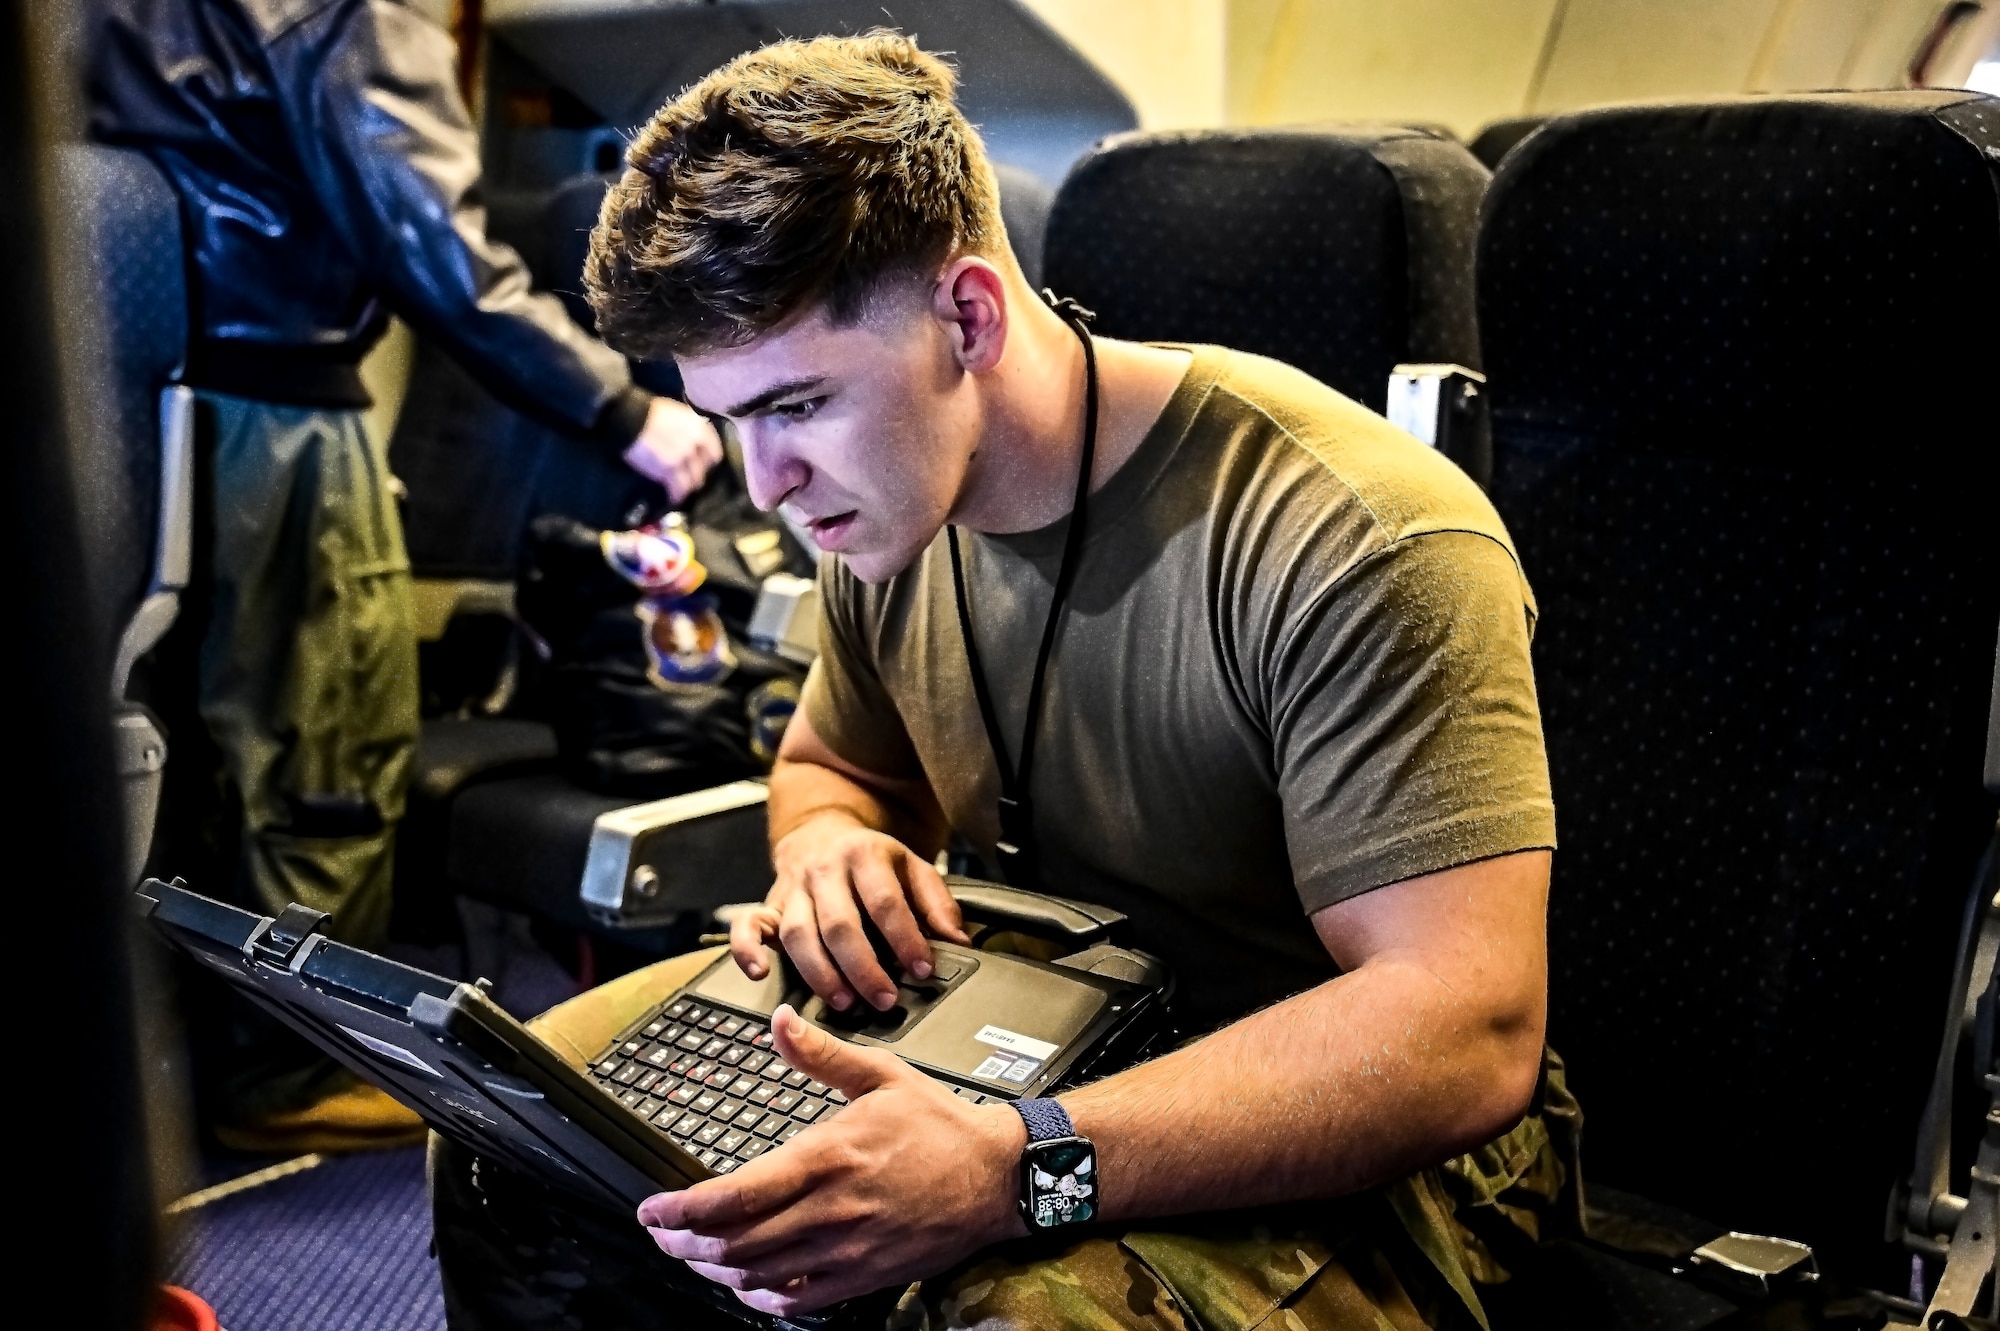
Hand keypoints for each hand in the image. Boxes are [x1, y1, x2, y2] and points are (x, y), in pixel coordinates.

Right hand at [623, 396, 723, 501]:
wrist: (631, 419)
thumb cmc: (651, 411)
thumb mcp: (678, 413)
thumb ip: (690, 427)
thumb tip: (695, 438)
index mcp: (699, 429)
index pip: (714, 452)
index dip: (709, 460)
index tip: (704, 464)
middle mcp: (695, 445)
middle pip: (703, 469)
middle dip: (698, 474)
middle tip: (691, 477)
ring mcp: (682, 460)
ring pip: (692, 481)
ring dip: (688, 487)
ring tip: (683, 490)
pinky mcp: (667, 472)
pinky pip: (677, 489)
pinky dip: (676, 495)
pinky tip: (674, 497)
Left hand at [638, 1005, 1025, 1314]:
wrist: (998, 1176)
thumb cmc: (941, 1125)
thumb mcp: (881, 1075)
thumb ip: (820, 1055)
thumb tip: (779, 1023)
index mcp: (827, 1157)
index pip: (734, 1196)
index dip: (681, 1211)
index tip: (652, 1210)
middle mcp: (831, 1210)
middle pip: (735, 1244)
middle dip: (684, 1245)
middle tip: (662, 1235)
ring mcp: (847, 1249)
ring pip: (759, 1275)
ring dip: (715, 1270)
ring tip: (694, 1256)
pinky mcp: (865, 1275)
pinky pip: (799, 1301)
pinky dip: (762, 1298)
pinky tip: (747, 1286)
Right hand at [732, 811, 968, 1011]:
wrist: (822, 834)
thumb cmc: (872, 862)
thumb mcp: (913, 869)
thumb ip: (937, 904)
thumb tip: (959, 943)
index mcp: (865, 856)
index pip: (885, 902)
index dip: (905, 939)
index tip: (922, 970)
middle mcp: (824, 871)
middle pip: (840, 924)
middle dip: (864, 967)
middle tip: (884, 998)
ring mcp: (792, 889)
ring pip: (799, 934)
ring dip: (820, 973)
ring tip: (843, 1001)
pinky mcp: (767, 904)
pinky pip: (748, 926)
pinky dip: (747, 950)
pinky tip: (759, 974)